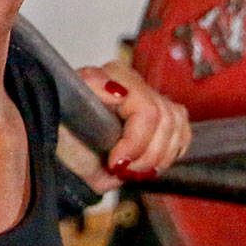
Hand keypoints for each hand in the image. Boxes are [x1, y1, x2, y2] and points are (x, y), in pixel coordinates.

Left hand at [57, 63, 189, 192]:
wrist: (67, 160)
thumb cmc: (63, 137)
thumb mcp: (64, 113)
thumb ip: (90, 92)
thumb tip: (118, 92)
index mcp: (112, 76)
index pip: (147, 109)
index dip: (136, 141)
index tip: (116, 162)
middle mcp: (134, 84)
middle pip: (166, 120)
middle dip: (145, 154)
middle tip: (121, 168)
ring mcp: (150, 100)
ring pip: (176, 126)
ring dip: (156, 157)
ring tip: (131, 169)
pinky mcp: (161, 119)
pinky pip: (181, 133)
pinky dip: (168, 154)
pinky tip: (147, 164)